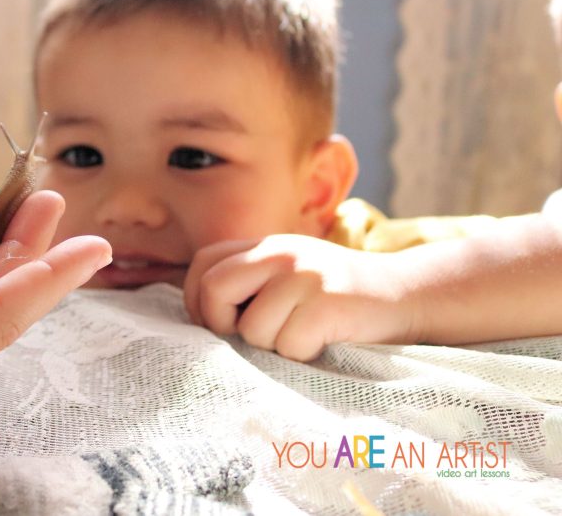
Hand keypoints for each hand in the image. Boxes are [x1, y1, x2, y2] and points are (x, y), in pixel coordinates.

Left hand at [183, 235, 419, 360]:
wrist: (404, 294)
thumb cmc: (334, 296)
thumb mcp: (287, 274)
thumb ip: (248, 281)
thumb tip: (197, 315)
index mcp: (263, 245)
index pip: (203, 263)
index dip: (197, 299)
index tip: (218, 323)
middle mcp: (280, 253)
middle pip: (213, 290)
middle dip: (221, 324)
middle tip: (249, 336)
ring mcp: (304, 276)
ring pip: (252, 329)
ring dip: (272, 346)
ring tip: (301, 334)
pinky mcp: (327, 304)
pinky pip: (288, 346)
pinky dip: (301, 355)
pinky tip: (323, 341)